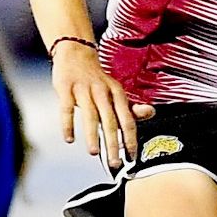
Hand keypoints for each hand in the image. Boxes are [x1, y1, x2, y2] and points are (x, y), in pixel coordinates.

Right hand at [51, 44, 154, 167]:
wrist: (75, 52)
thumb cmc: (97, 78)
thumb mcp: (116, 90)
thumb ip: (130, 107)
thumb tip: (150, 113)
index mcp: (116, 92)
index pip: (127, 119)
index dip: (130, 139)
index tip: (131, 157)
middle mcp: (102, 90)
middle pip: (110, 121)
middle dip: (114, 143)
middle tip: (114, 163)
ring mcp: (83, 88)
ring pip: (90, 115)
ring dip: (92, 135)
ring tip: (94, 153)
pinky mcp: (65, 87)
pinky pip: (66, 108)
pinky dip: (68, 124)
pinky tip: (69, 139)